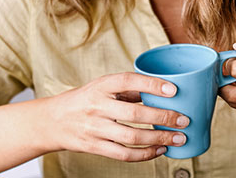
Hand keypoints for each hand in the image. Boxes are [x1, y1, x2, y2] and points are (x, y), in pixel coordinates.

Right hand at [41, 73, 189, 161]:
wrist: (52, 121)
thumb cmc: (84, 100)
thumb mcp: (101, 87)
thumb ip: (128, 88)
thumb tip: (163, 90)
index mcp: (100, 86)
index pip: (128, 81)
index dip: (151, 85)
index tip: (173, 90)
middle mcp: (97, 106)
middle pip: (134, 113)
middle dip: (163, 117)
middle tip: (183, 120)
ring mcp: (94, 128)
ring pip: (132, 137)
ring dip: (159, 138)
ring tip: (178, 138)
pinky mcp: (94, 147)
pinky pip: (124, 154)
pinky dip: (145, 154)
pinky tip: (160, 150)